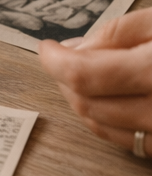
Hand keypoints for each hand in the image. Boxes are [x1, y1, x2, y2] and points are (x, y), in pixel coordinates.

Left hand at [39, 8, 151, 156]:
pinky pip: (128, 142)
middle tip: (66, 56)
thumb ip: (118, 33)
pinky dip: (108, 119)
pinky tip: (111, 97)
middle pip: (87, 104)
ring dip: (82, 100)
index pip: (84, 75)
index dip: (55, 61)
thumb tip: (76, 50)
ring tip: (87, 73)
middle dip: (65, 79)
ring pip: (102, 127)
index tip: (47, 48)